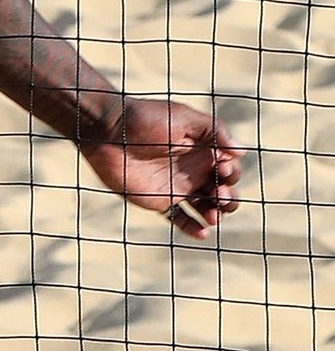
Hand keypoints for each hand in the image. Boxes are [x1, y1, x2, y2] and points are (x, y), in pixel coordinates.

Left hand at [78, 97, 244, 238]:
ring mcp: (177, 186)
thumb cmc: (145, 119)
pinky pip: (181, 219)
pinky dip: (193, 227)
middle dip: (229, 197)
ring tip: (212, 215)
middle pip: (224, 192)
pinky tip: (202, 233)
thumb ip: (214, 130)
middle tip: (218, 194)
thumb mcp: (183, 117)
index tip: (222, 169)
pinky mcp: (159, 200)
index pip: (230, 169)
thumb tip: (241, 151)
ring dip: (216, 213)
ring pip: (207, 207)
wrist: (107, 130)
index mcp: (203, 150)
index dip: (232, 173)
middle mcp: (193, 170)